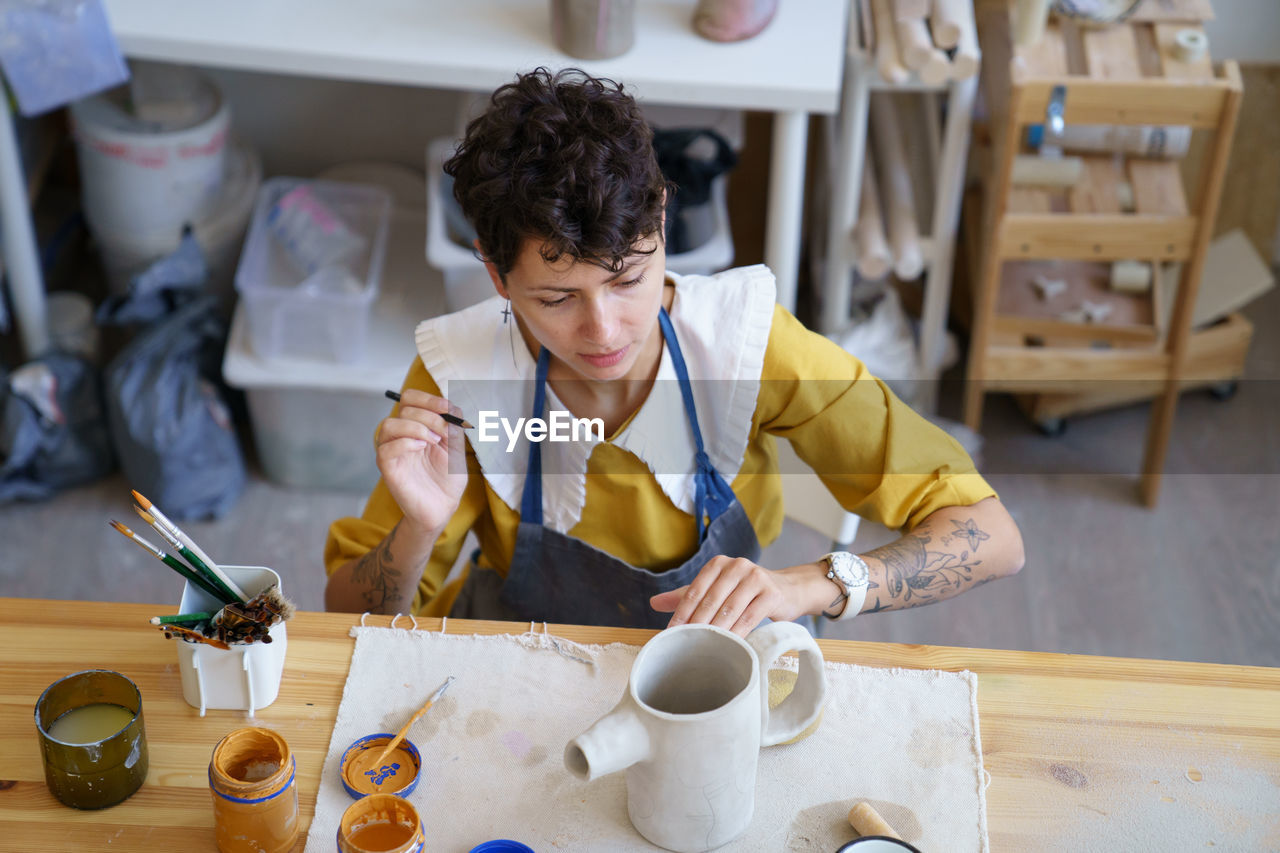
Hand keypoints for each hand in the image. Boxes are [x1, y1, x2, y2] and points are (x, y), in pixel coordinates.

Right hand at [375, 389, 467, 532]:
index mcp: (416, 426)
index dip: (428, 398)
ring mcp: (392, 452)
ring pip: (388, 425)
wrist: (443, 507)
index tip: (447, 408)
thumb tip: (450, 406)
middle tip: (444, 434)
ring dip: (415, 427)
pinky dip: (405, 443)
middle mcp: (401, 436)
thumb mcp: (457, 447)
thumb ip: (453, 426)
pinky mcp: (387, 469)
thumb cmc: (448, 478)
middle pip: (404, 409)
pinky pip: (385, 449)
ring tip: (433, 441)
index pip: (410, 398)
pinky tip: (421, 448)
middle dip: (429, 416)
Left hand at [649, 556, 816, 636]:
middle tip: (684, 645)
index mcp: (718, 564)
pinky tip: (730, 646)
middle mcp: (736, 566)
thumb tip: (653, 603)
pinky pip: (749, 617)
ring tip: (704, 648)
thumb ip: (687, 596)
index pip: (694, 590)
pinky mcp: (771, 593)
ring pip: (729, 609)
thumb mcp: (716, 589)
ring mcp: (755, 577)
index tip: (670, 634)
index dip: (681, 613)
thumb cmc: (746, 591)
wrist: (787, 590)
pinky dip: (738, 633)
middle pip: (710, 600)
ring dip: (715, 631)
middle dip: (696, 625)